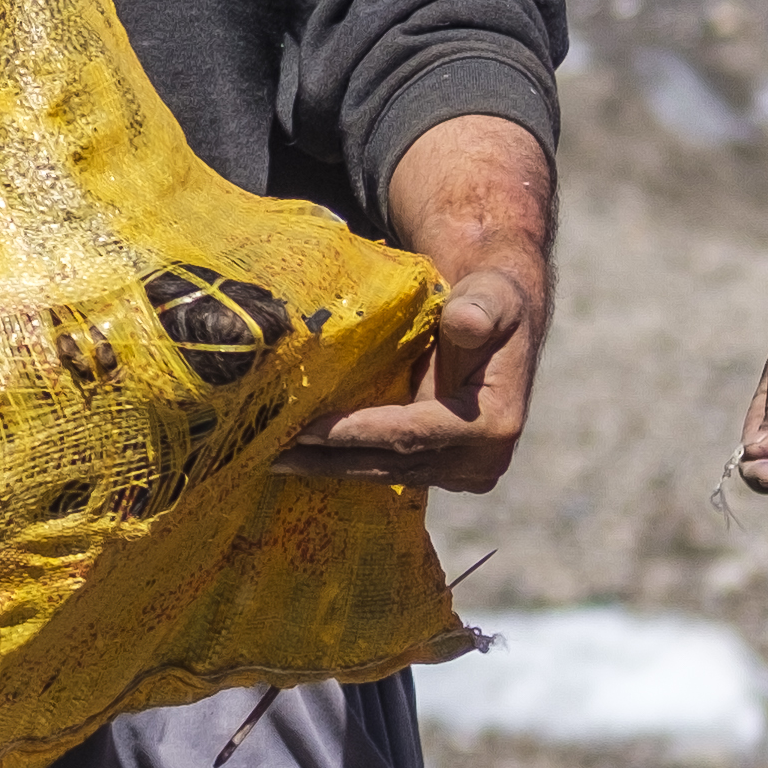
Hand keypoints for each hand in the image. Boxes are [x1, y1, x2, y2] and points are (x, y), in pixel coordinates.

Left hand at [281, 261, 550, 488]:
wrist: (498, 320)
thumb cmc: (491, 300)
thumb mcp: (491, 295)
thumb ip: (479, 307)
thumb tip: (466, 322)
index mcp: (494, 424)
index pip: (412, 434)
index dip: (357, 432)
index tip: (305, 430)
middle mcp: (480, 462)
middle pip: (392, 463)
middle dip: (330, 458)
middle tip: (268, 452)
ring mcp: (461, 472)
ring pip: (384, 472)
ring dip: (329, 465)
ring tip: (273, 457)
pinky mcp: (441, 470)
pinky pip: (387, 467)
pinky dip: (345, 459)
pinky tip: (301, 455)